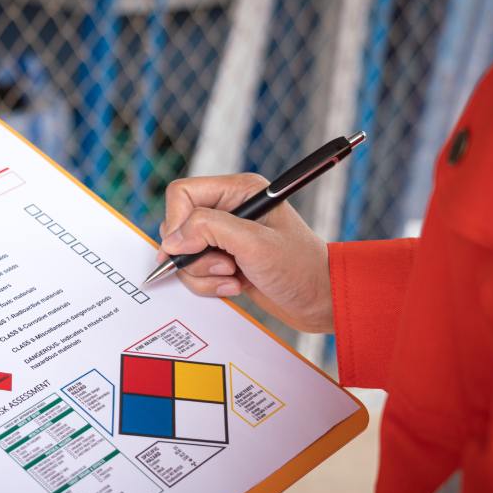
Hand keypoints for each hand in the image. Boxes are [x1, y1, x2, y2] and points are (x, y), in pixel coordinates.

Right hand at [157, 173, 333, 332]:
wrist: (321, 301)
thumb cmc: (301, 268)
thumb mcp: (255, 244)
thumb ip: (209, 231)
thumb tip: (171, 240)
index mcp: (239, 191)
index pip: (182, 194)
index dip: (177, 222)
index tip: (185, 248)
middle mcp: (228, 210)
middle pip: (178, 227)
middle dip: (194, 255)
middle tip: (225, 265)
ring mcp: (224, 237)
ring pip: (183, 254)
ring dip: (204, 274)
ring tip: (235, 278)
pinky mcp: (223, 260)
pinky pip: (194, 272)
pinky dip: (209, 285)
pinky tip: (237, 286)